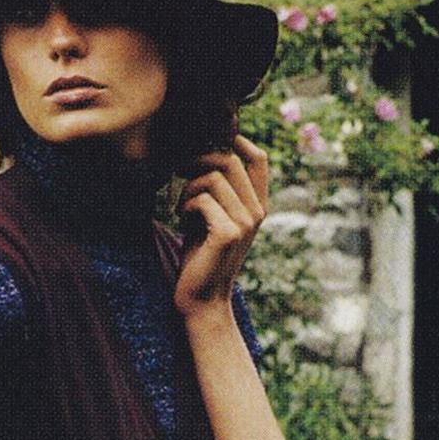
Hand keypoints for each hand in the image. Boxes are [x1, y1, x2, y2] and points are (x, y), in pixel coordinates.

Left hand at [173, 134, 268, 316]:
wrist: (202, 299)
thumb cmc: (202, 254)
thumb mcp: (213, 216)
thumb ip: (216, 188)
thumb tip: (199, 149)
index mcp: (257, 205)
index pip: (258, 158)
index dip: (235, 140)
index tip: (205, 142)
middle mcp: (257, 212)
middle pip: (230, 159)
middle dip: (198, 160)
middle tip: (179, 173)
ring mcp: (246, 223)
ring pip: (213, 176)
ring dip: (188, 186)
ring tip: (182, 206)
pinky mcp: (228, 233)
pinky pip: (202, 198)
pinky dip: (185, 204)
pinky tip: (182, 219)